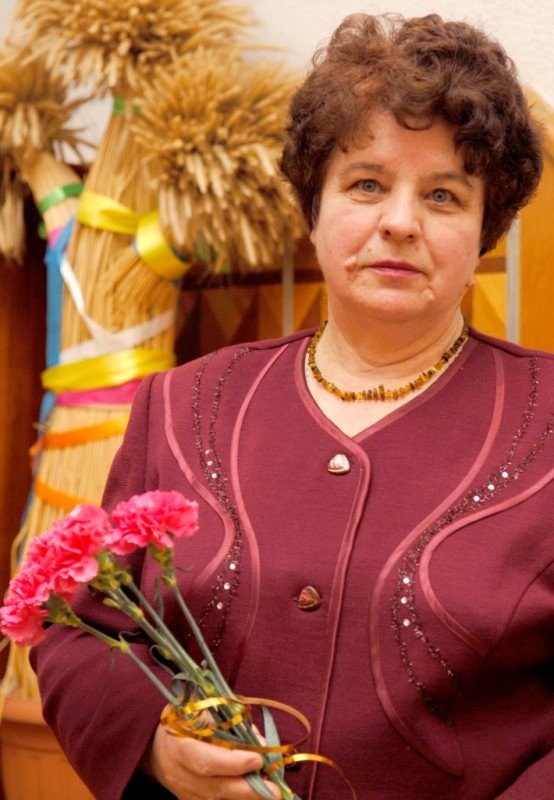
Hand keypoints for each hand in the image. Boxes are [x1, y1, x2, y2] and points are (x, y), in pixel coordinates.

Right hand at [142, 722, 281, 799]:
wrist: (156, 746)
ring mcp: (185, 793)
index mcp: (179, 746)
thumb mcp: (201, 710)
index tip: (258, 759)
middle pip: (215, 788)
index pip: (206, 760)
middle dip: (248, 790)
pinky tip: (255, 796)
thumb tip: (260, 742)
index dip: (233, 763)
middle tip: (275, 789)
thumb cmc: (183, 720)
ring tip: (271, 793)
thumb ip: (230, 723)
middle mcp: (180, 775)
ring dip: (247, 798)